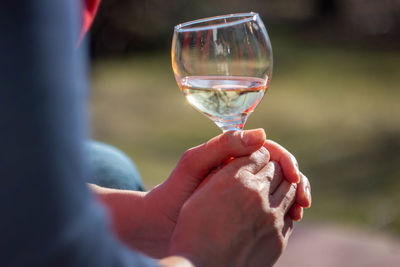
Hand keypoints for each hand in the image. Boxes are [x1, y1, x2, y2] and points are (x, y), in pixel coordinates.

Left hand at [93, 129, 310, 258]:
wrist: (160, 222)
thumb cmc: (174, 190)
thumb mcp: (194, 162)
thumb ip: (223, 145)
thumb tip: (262, 134)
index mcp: (232, 155)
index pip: (268, 150)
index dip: (286, 161)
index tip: (296, 177)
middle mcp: (241, 170)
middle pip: (279, 169)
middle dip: (296, 181)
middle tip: (304, 201)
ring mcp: (243, 190)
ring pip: (278, 189)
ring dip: (293, 197)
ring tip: (299, 212)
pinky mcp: (242, 209)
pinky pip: (269, 207)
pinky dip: (282, 212)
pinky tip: (288, 222)